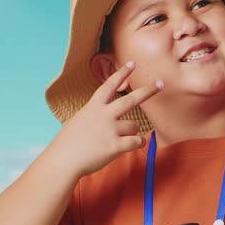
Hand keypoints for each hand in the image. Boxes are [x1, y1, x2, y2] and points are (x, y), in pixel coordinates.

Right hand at [47, 62, 162, 177]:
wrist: (63, 160)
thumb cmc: (68, 143)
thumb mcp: (79, 120)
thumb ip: (94, 116)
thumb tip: (108, 119)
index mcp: (93, 107)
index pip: (110, 85)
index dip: (121, 74)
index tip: (132, 64)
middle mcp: (104, 115)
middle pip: (131, 99)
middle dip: (148, 91)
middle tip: (161, 84)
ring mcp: (110, 130)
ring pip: (134, 126)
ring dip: (133, 131)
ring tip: (123, 138)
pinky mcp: (116, 146)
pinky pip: (136, 142)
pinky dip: (139, 143)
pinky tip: (136, 144)